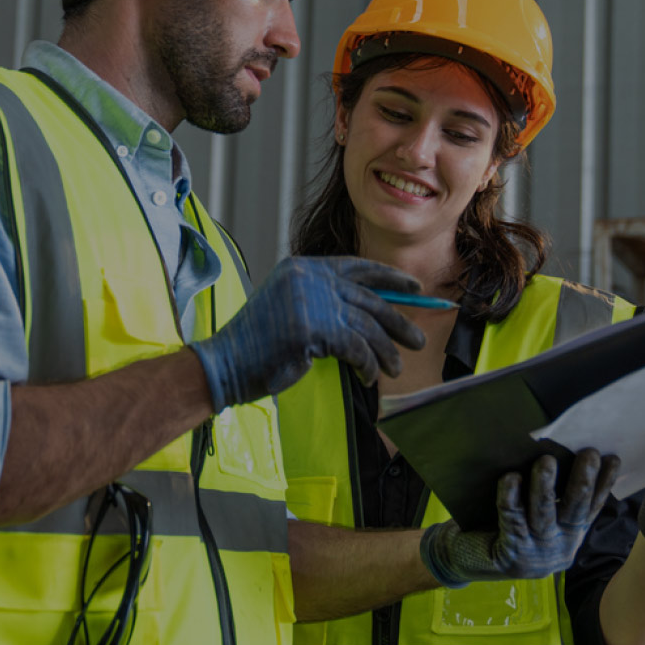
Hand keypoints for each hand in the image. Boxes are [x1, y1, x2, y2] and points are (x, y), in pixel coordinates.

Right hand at [188, 256, 427, 410]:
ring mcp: (312, 302)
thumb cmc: (259, 343)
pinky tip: (368, 378)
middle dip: (398, 322)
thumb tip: (372, 312)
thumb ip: (323, 299)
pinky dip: (368, 366)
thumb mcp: (291, 306)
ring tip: (396, 369)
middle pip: (369, 298)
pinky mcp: (315, 329)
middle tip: (417, 340)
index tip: (414, 288)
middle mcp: (309, 279)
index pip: (356, 266)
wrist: (227, 363)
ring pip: (368, 326)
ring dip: (386, 352)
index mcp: (303, 267)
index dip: (389, 277)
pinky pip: (358, 349)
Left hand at [419, 450, 619, 587]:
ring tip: (546, 461)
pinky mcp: (511, 553)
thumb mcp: (541, 518)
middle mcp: (560, 545)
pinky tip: (510, 478)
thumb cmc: (509, 527)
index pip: (592, 506)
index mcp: (571, 534)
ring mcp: (537, 552)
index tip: (612, 457)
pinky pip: (511, 520)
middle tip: (589, 453)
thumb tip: (562, 451)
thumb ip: (555, 496)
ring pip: (543, 513)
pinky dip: (510, 497)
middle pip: (574, 508)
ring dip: (545, 486)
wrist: (472, 559)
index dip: (604, 483)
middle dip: (582, 480)